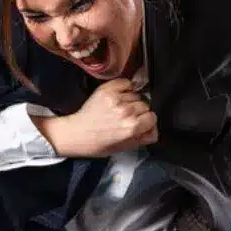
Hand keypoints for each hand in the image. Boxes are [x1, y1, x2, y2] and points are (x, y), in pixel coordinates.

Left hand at [35, 78, 157, 157]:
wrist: (76, 134)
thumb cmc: (98, 143)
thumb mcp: (125, 147)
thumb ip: (144, 138)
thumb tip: (154, 129)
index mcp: (131, 127)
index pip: (152, 117)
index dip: (146, 121)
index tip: (139, 124)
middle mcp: (125, 112)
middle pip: (145, 105)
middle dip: (138, 112)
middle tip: (126, 118)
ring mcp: (115, 99)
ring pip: (136, 95)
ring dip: (130, 101)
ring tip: (119, 109)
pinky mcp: (106, 90)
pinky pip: (126, 83)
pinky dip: (125, 88)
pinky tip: (119, 97)